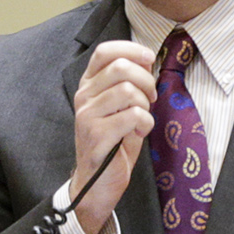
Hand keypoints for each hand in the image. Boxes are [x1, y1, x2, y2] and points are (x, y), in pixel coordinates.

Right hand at [67, 40, 156, 233]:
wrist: (97, 184)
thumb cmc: (113, 143)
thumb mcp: (121, 108)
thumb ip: (130, 83)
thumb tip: (147, 60)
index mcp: (88, 85)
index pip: (104, 51)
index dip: (130, 49)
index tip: (150, 59)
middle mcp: (83, 97)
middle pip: (120, 67)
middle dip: (146, 80)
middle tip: (150, 98)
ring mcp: (86, 116)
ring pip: (127, 91)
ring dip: (144, 105)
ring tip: (142, 119)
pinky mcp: (96, 136)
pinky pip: (132, 116)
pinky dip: (144, 124)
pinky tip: (138, 133)